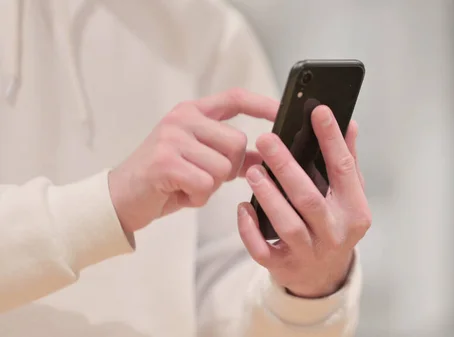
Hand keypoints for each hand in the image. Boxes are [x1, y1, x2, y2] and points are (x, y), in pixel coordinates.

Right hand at [109, 89, 277, 232]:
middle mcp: (182, 119)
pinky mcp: (165, 162)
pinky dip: (197, 198)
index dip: (262, 104)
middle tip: (204, 177)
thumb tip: (268, 156)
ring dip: (211, 187)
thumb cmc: (165, 179)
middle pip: (237, 142)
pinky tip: (180, 194)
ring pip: (223, 167)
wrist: (120, 198)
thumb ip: (232, 156)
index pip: (235, 98)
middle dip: (229, 168)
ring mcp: (172, 138)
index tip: (282, 112)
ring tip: (187, 185)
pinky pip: (205, 184)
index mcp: (193, 113)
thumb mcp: (201, 161)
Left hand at [237, 106, 370, 297]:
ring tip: (252, 171)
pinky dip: (250, 230)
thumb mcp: (348, 197)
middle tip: (266, 139)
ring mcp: (310, 252)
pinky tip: (242, 208)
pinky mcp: (284, 267)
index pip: (344, 169)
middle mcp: (335, 233)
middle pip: (310, 198)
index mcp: (355, 211)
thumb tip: (350, 124)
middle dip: (287, 167)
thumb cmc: (335, 226)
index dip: (332, 139)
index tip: (318, 111)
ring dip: (268, 196)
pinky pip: (263, 250)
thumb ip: (348, 163)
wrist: (323, 277)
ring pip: (287, 224)